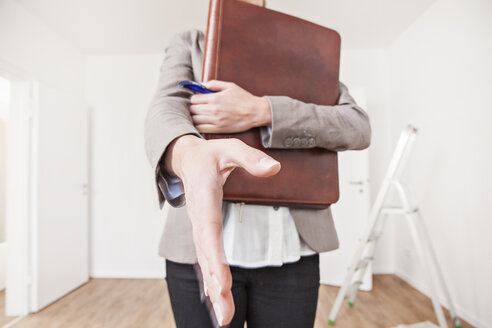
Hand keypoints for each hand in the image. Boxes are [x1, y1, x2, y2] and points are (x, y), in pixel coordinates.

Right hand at [164, 135, 279, 325]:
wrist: (187, 160)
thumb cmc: (209, 155)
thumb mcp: (229, 148)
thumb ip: (250, 158)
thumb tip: (275, 169)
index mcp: (204, 199)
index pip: (210, 232)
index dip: (215, 259)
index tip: (222, 284)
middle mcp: (198, 218)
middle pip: (206, 255)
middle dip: (215, 285)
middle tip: (225, 315)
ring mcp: (199, 227)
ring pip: (205, 261)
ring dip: (213, 289)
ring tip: (224, 316)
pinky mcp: (203, 232)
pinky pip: (206, 258)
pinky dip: (211, 279)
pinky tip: (217, 298)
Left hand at [189, 80, 271, 132]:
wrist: (255, 112)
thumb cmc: (243, 98)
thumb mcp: (230, 86)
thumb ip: (214, 84)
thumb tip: (202, 85)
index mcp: (215, 98)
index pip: (194, 99)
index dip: (194, 98)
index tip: (197, 99)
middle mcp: (213, 110)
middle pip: (192, 110)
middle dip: (192, 107)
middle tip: (197, 107)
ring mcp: (215, 121)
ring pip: (195, 120)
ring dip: (194, 117)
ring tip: (198, 114)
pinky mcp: (218, 129)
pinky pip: (201, 129)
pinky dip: (198, 126)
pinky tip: (201, 122)